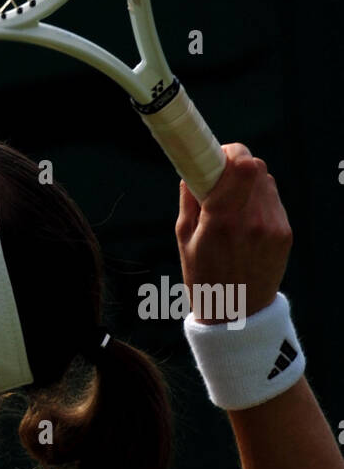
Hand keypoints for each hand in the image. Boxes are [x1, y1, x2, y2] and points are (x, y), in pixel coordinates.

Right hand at [175, 144, 292, 321]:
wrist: (237, 316)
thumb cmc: (203, 277)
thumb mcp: (184, 238)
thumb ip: (190, 199)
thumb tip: (195, 169)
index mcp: (221, 220)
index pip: (242, 164)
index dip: (230, 152)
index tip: (217, 157)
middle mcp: (252, 221)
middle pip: (256, 167)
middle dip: (237, 165)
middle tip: (222, 177)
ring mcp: (273, 228)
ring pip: (267, 181)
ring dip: (250, 182)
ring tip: (234, 202)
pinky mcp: (285, 234)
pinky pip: (273, 201)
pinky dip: (260, 201)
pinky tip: (247, 219)